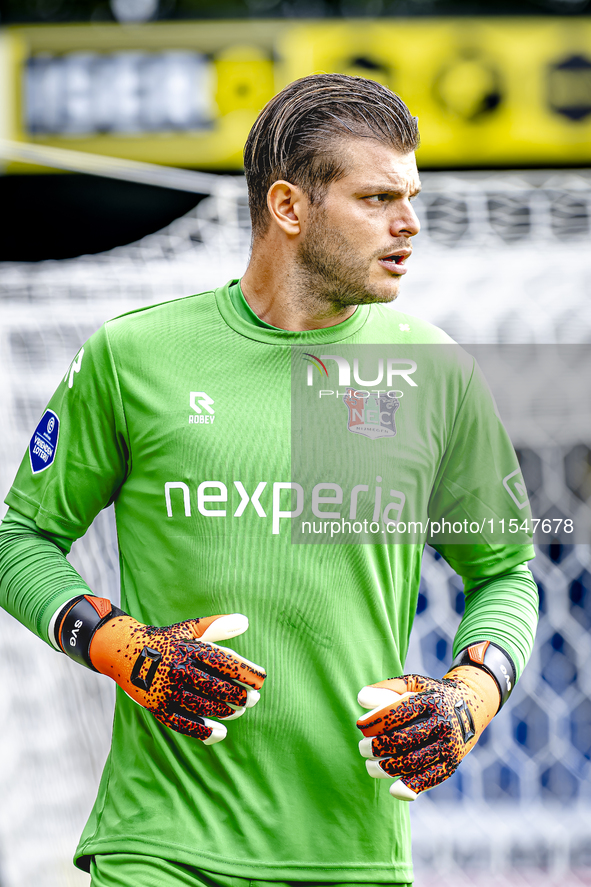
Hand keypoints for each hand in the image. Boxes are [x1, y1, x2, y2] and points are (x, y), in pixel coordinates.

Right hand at [80, 602, 265, 742]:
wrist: (122, 651)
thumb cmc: (165, 640)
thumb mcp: (189, 629)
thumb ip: (217, 626)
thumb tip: (246, 621)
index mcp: (189, 648)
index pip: (225, 662)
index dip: (246, 672)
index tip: (261, 679)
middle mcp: (179, 669)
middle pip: (216, 686)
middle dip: (239, 695)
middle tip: (253, 699)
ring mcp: (167, 690)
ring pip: (202, 705)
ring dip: (225, 711)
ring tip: (238, 711)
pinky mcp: (157, 706)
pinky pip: (182, 723)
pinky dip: (202, 731)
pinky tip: (220, 733)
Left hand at [356, 667, 499, 799]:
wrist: (472, 704)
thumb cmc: (432, 694)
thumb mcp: (414, 683)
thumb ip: (387, 687)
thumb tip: (361, 698)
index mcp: (431, 700)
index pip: (397, 713)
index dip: (374, 722)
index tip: (360, 726)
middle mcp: (443, 723)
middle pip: (403, 740)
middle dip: (377, 747)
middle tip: (362, 748)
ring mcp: (449, 745)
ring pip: (413, 762)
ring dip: (386, 768)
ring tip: (371, 765)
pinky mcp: (453, 763)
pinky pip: (430, 779)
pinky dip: (411, 786)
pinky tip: (393, 788)